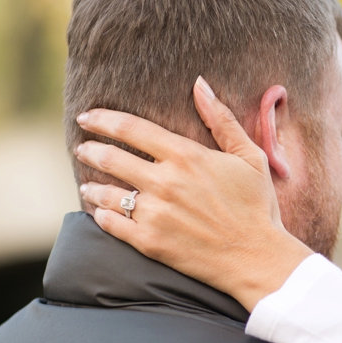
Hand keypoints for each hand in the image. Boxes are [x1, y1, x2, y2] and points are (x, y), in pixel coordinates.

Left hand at [74, 76, 313, 310]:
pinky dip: (102, 217)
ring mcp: (155, 214)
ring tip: (87, 185)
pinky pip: (113, 225)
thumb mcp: (250, 157)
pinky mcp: (150, 242)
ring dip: (92, 187)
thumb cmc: (257, 206)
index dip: (104, 120)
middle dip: (91, 150)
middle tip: (83, 149)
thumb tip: (201, 84)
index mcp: (186, 156)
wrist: (257, 258)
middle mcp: (165, 182)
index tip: (88, 117)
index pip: (132, 129)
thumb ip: (223, 120)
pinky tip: (101, 214)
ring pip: (107, 194)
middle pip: (111, 158)